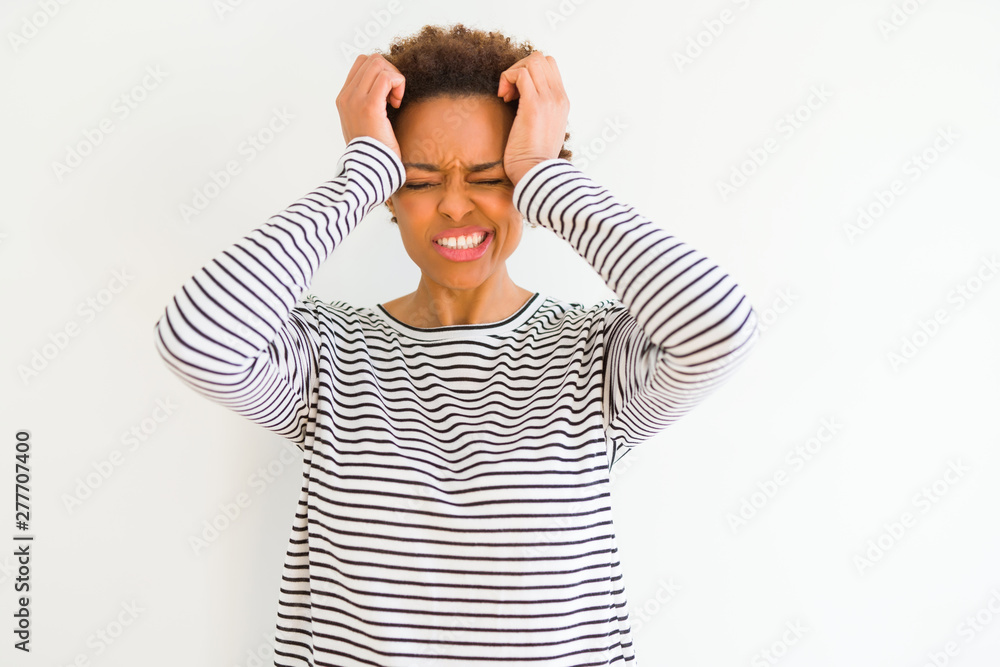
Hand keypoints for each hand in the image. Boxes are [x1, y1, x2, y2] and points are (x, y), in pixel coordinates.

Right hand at [336, 54, 404, 160]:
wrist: (369, 170)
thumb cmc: (374, 150)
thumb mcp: (366, 123)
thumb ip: (368, 102)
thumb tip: (385, 85)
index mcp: (344, 98)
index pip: (362, 63)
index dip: (381, 72)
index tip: (388, 95)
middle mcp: (346, 96)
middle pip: (372, 59)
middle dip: (390, 73)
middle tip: (394, 97)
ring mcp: (355, 100)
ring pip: (379, 64)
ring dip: (394, 78)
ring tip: (395, 101)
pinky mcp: (369, 106)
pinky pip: (387, 77)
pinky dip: (398, 84)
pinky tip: (397, 103)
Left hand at [497, 51, 569, 186]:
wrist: (535, 175)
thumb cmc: (533, 159)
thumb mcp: (543, 130)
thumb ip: (541, 112)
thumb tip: (522, 100)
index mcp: (562, 102)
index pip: (549, 66)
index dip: (529, 72)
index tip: (517, 93)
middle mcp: (558, 97)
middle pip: (540, 58)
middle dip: (519, 68)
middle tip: (510, 92)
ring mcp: (548, 100)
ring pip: (531, 61)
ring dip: (513, 73)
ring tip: (507, 96)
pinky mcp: (533, 105)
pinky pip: (521, 74)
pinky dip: (508, 79)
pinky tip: (504, 98)